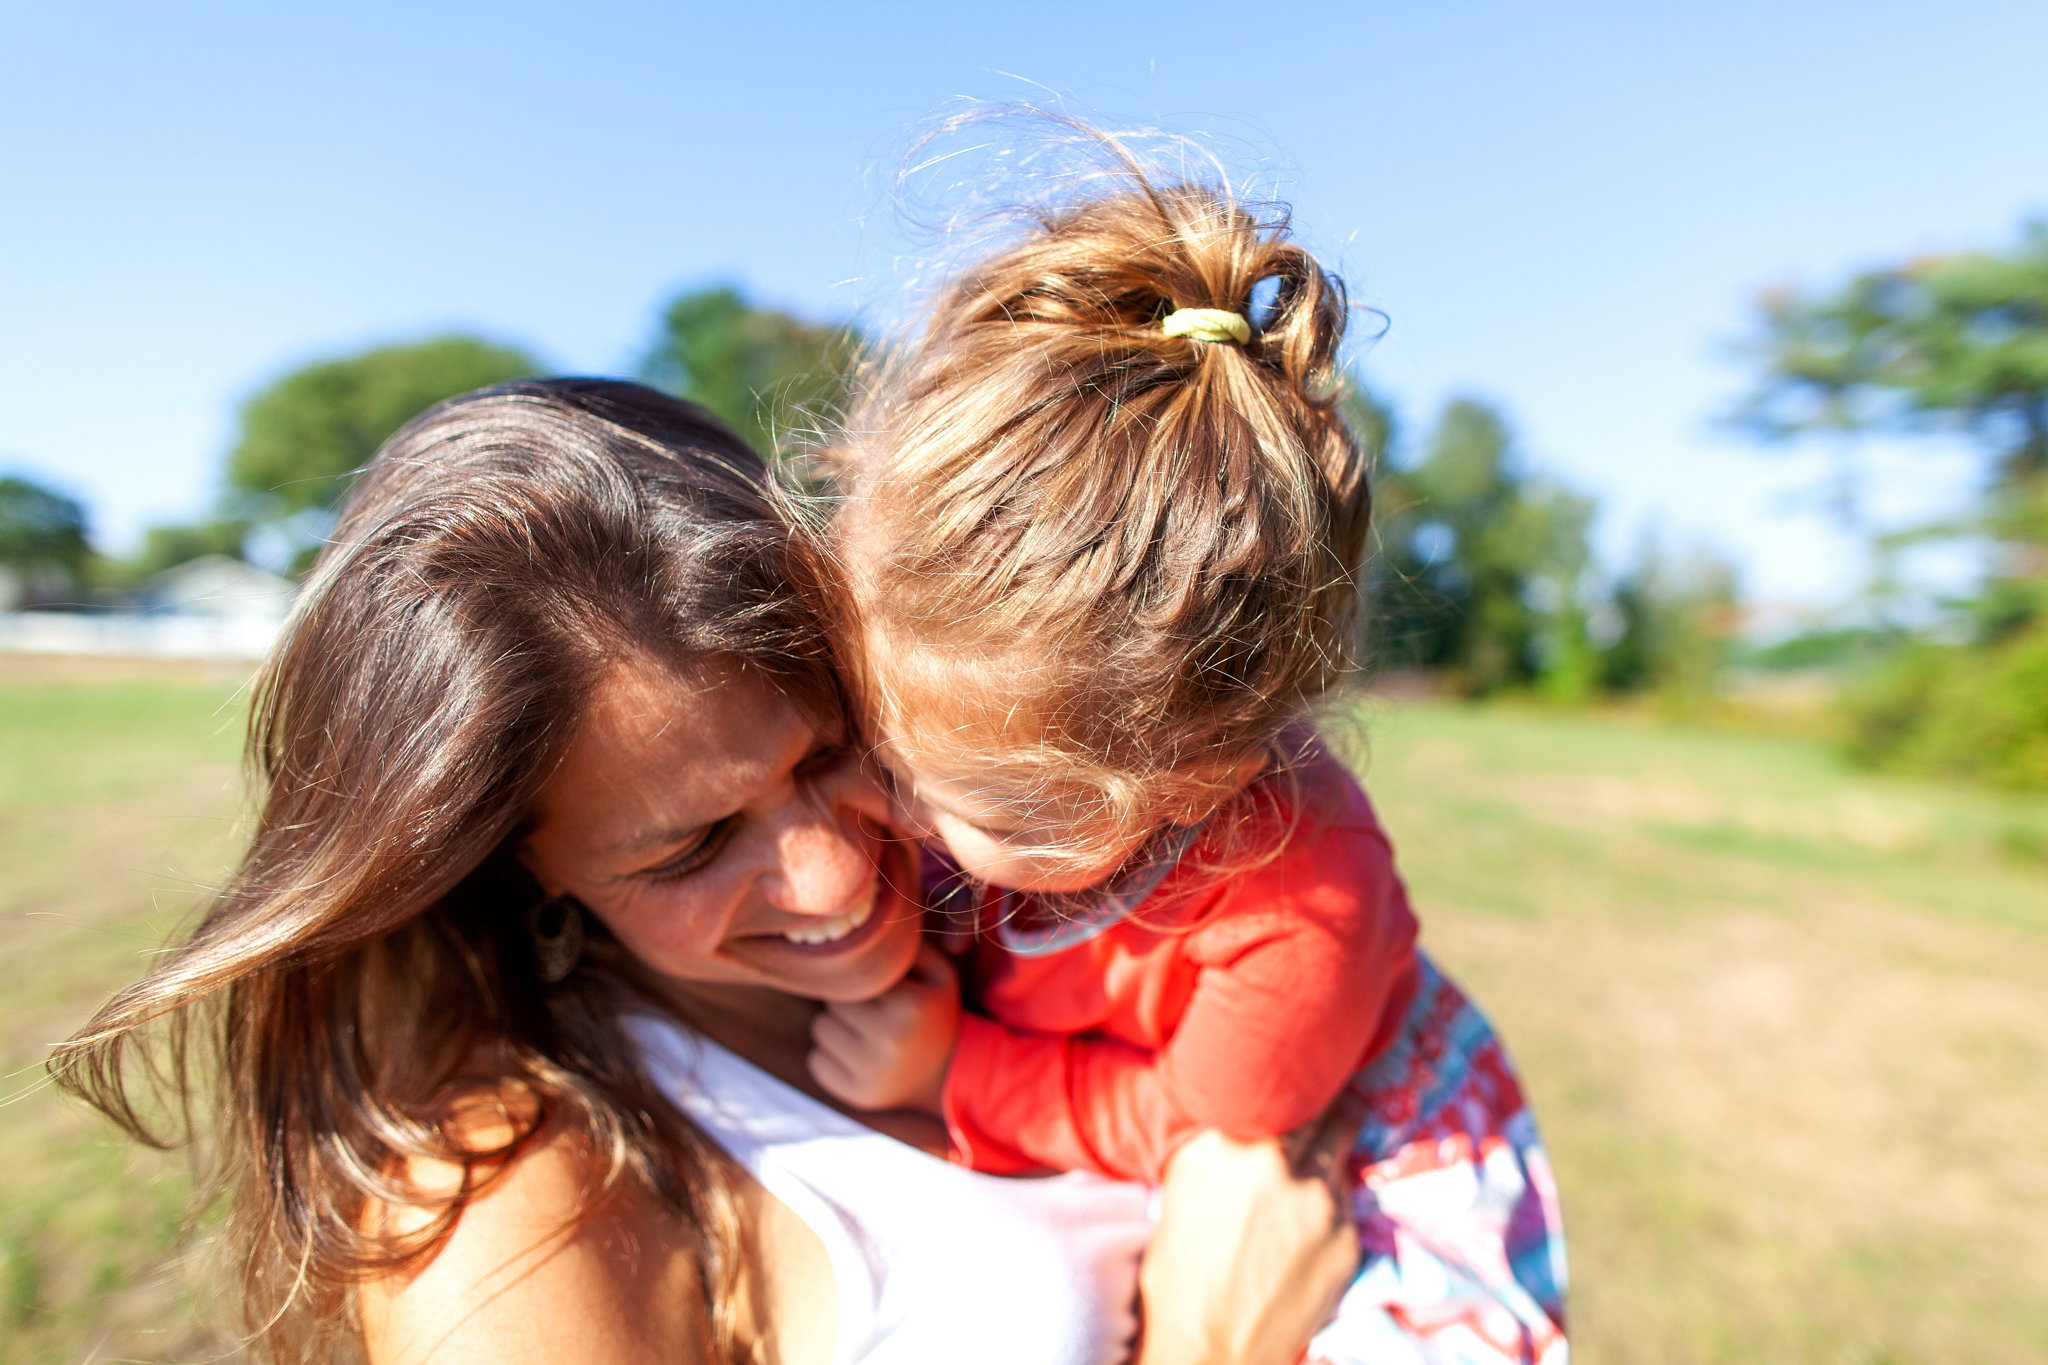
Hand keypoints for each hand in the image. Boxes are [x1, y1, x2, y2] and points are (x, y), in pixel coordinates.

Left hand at [807, 942, 959, 1113]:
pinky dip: (829, 1058)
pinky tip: (857, 1057)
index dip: (859, 980)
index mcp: (909, 1005)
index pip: (851, 977)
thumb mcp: (937, 973)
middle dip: (844, 1004)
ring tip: (864, 1033)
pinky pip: (816, 1063)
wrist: (948, 1074)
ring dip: (834, 1029)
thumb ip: (905, 945)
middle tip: (870, 1012)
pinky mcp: (857, 1095)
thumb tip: (862, 926)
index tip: (878, 992)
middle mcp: (890, 1041)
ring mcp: (872, 1072)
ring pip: (819, 1031)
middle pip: (831, 1004)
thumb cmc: (935, 1013)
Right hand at [1134, 1090, 1366, 1364]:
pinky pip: (1345, 1207)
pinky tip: (1306, 1238)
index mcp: (1223, 1140)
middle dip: (1318, 1110)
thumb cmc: (1177, 1280)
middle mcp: (1275, 1157)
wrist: (1210, 1350)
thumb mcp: (1177, 1195)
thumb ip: (1216, 1152)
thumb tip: (1242, 1122)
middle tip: (1320, 1110)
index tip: (1290, 1087)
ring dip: (1326, 1161)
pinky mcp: (1347, 1236)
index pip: (1270, 1089)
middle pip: (1316, 1109)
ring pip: (1337, 1154)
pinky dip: (1331, 1214)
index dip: (1283, 1089)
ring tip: (1311, 1181)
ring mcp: (1319, 1196)